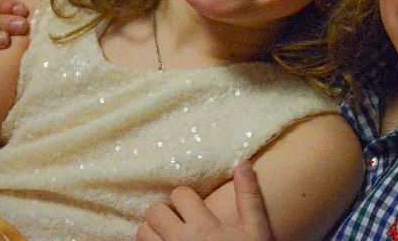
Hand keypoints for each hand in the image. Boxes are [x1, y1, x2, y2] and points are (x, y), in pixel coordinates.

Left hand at [136, 161, 274, 240]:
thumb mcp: (255, 230)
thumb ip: (248, 196)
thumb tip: (242, 163)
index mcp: (204, 226)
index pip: (179, 194)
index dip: (185, 198)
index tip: (193, 207)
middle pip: (154, 212)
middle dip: (164, 213)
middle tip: (177, 221)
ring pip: (142, 233)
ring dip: (152, 232)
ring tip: (168, 236)